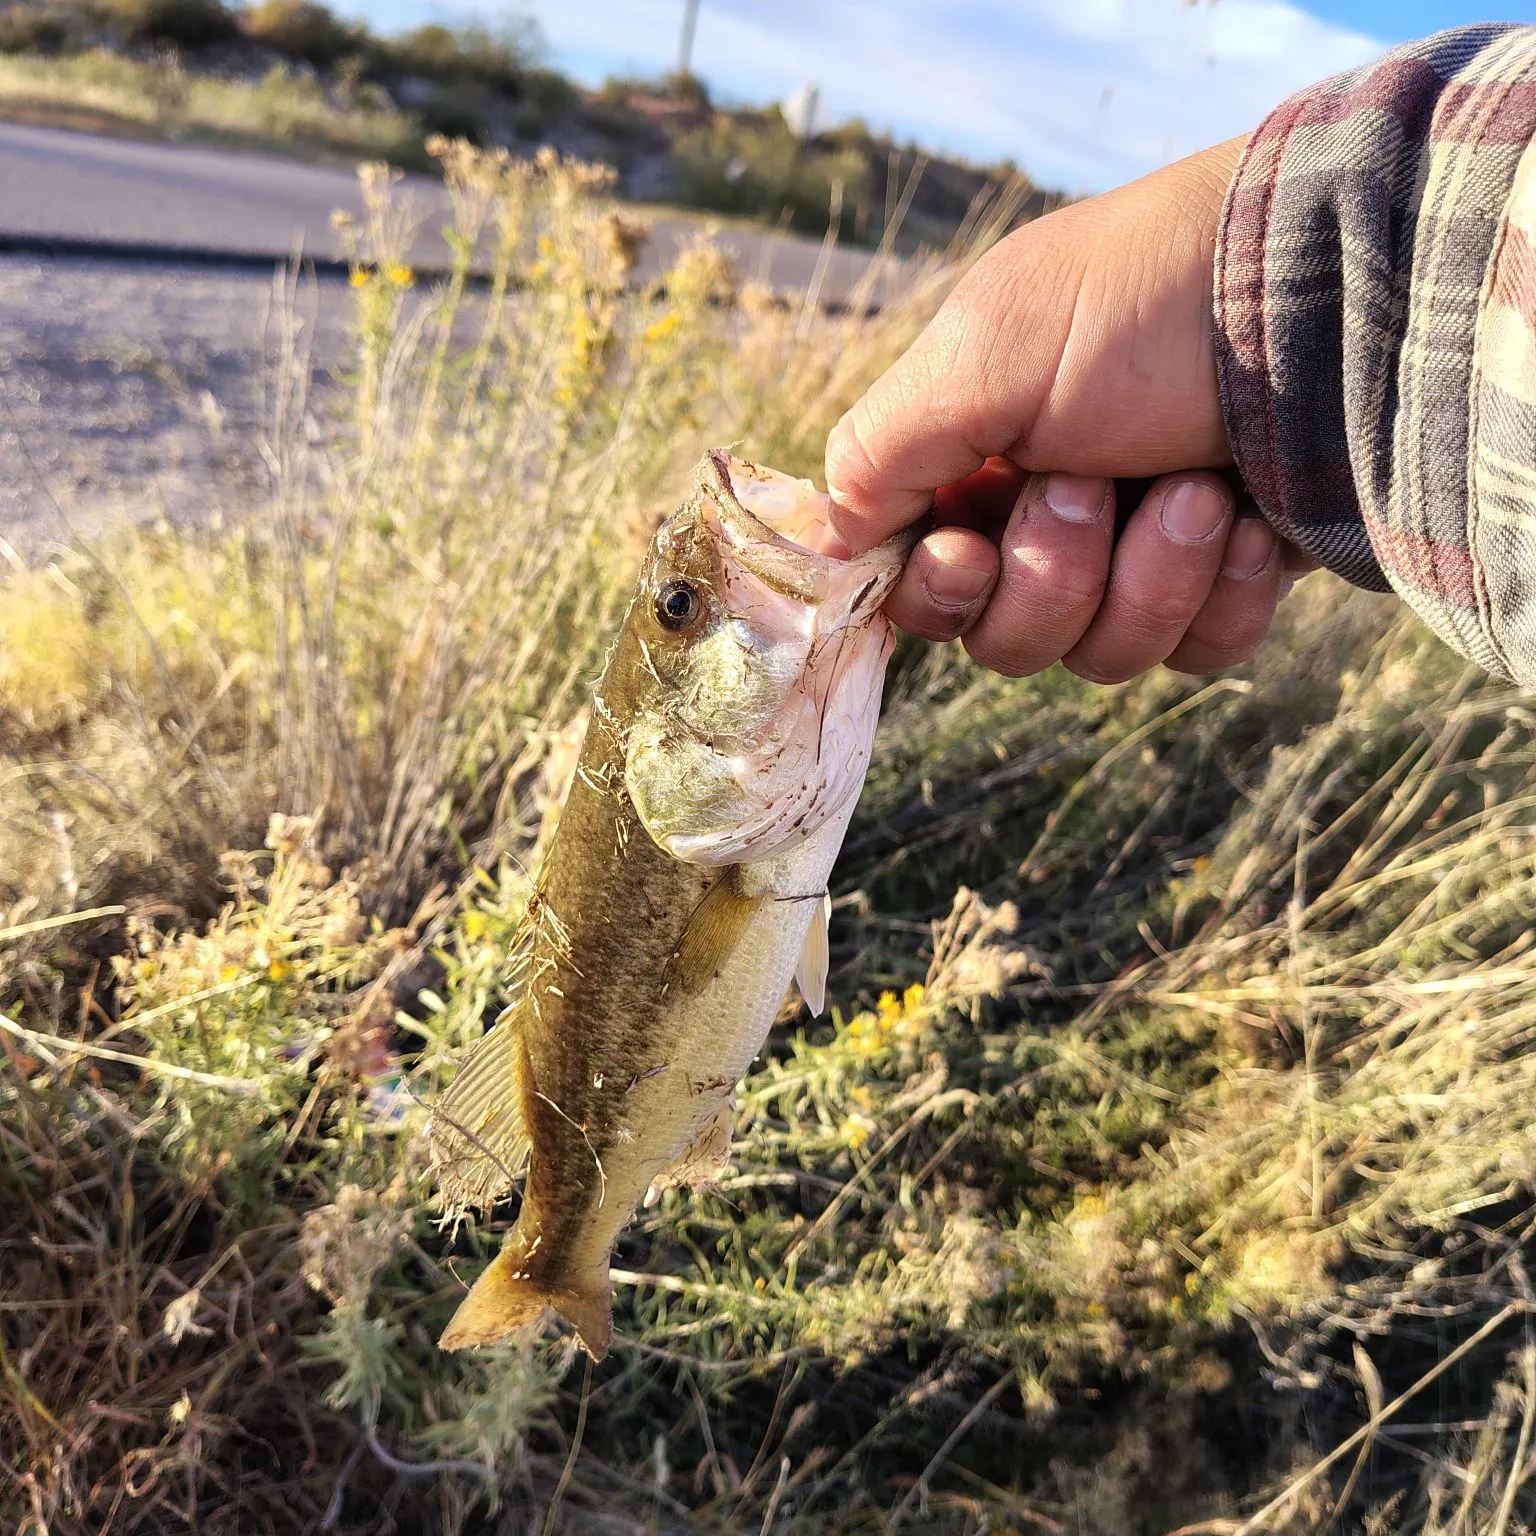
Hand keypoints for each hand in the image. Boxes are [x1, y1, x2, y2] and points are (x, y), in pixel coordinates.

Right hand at [824, 137, 1314, 681]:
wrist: (1332, 296)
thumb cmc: (1142, 306)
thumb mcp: (985, 349)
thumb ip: (882, 449)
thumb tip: (829, 540)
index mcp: (975, 463)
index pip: (917, 583)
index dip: (939, 593)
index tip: (970, 550)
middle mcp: (1045, 519)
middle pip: (1002, 642)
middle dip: (1052, 575)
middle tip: (1096, 484)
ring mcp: (1138, 557)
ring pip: (1098, 659)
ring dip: (1146, 578)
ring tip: (1197, 490)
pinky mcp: (1224, 584)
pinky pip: (1192, 657)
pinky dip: (1219, 597)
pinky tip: (1249, 524)